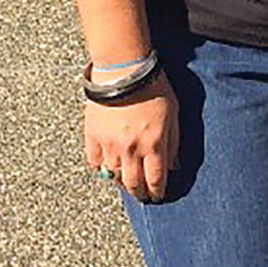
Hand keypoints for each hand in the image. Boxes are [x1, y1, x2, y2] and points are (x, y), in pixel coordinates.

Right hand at [84, 75, 178, 201]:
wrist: (123, 69)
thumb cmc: (153, 87)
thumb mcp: (173, 113)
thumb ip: (174, 142)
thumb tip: (175, 166)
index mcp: (153, 144)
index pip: (155, 180)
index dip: (157, 192)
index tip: (158, 196)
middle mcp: (131, 149)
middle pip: (133, 184)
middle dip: (139, 193)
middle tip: (142, 195)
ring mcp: (110, 144)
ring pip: (113, 175)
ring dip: (121, 182)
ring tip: (126, 182)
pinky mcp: (92, 136)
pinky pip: (94, 162)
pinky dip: (100, 167)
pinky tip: (106, 166)